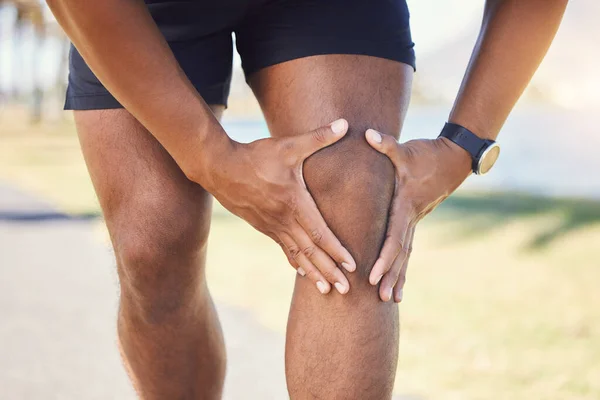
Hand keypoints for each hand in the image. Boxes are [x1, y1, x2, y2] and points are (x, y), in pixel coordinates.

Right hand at [202, 119, 355, 294]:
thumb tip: (346, 124)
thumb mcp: (289, 145)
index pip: (319, 232)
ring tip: (327, 291)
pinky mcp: (263, 227)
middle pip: (311, 251)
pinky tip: (303, 273)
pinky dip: (296, 262)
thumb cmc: (256, 155)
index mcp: (293, 202)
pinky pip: (284, 249)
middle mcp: (283, 219)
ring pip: (297, 255)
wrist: (219, 167)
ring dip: (313, 273)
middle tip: (346, 291)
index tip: (352, 266)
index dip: (336, 250)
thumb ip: (319, 137)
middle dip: (329, 271)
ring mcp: (271, 226)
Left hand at [364, 129, 472, 301]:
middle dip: (391, 276)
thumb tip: (367, 135)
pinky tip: (399, 282)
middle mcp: (411, 218)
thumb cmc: (426, 154)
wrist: (454, 158)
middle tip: (381, 298)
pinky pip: (408, 248)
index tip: (374, 276)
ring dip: (399, 277)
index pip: (394, 237)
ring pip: (406, 255)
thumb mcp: (405, 150)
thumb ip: (385, 145)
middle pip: (401, 253)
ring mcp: (416, 221)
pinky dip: (403, 266)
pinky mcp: (416, 220)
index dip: (384, 257)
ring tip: (392, 300)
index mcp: (405, 206)